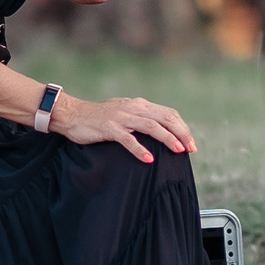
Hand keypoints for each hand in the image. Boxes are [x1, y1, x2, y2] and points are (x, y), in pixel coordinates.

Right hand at [49, 93, 196, 161]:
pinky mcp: (109, 128)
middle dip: (181, 133)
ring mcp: (122, 117)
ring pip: (151, 126)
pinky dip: (140, 149)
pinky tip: (149, 159)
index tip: (190, 142)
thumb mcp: (124, 112)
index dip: (182, 127)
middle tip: (191, 148)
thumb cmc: (99, 117)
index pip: (169, 113)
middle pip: (165, 118)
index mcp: (139, 104)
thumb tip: (160, 129)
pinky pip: (128, 139)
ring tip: (178, 150)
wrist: (73, 115)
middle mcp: (134, 108)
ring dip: (167, 139)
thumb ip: (141, 117)